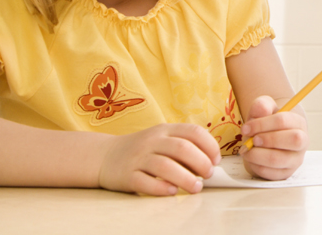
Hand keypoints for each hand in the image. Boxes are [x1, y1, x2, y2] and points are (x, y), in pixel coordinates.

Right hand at [97, 123, 220, 195]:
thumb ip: (183, 146)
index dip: (209, 146)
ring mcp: (138, 158)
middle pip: (182, 148)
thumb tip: (210, 163)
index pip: (193, 132)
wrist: (106, 156)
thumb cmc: (143, 150)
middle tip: (208, 175)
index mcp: (165, 130)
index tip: (216, 160)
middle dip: (201, 163)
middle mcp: (152, 141)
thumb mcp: (162, 140)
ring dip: (185, 178)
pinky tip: (172, 191)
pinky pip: (145, 182)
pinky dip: (161, 187)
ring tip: (196, 187)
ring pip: (165, 166)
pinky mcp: (127, 175)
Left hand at [239, 95, 307, 179]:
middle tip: (252, 140)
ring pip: (279, 159)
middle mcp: (302, 142)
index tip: (245, 128)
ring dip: (258, 155)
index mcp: (298, 123)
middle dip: (268, 139)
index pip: (284, 120)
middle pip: (293, 140)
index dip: (262, 124)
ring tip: (247, 150)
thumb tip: (262, 109)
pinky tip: (252, 159)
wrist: (268, 139)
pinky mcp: (286, 173)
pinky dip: (257, 166)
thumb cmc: (267, 124)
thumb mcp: (264, 110)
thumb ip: (262, 105)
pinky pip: (272, 174)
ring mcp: (295, 159)